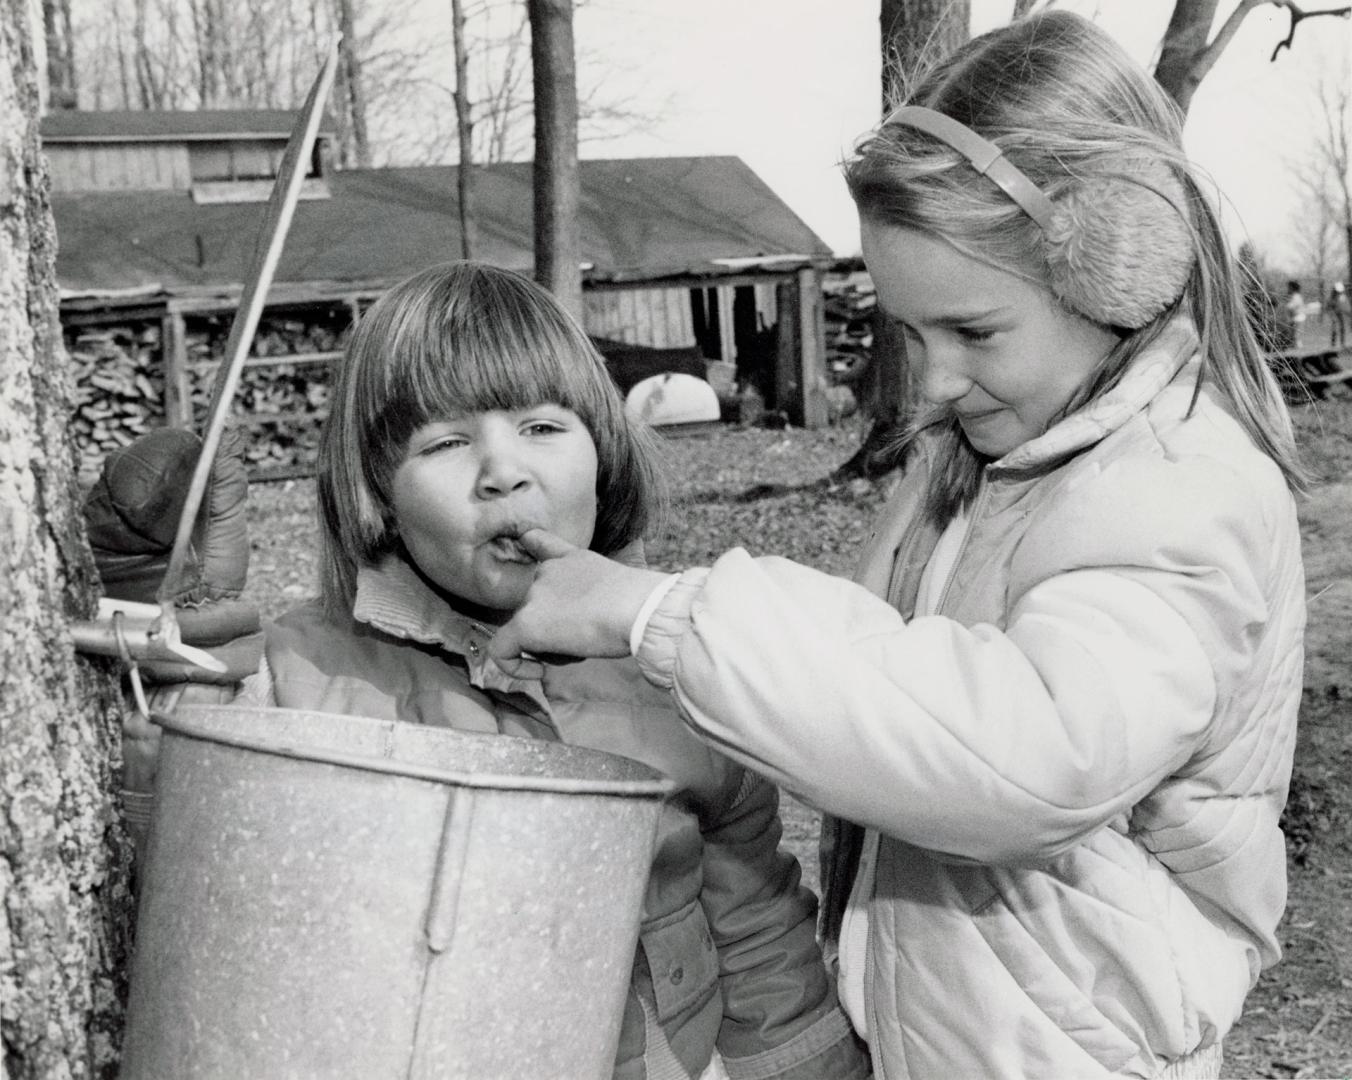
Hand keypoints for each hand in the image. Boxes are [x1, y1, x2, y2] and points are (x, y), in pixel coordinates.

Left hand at [488, 529, 671, 662]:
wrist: (638, 609)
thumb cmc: (641, 603)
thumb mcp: (620, 586)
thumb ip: (598, 593)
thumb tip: (594, 616)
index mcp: (571, 559)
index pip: (540, 542)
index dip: (532, 544)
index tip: (526, 541)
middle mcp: (546, 573)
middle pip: (536, 605)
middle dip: (555, 628)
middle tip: (584, 642)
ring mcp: (533, 597)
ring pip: (526, 629)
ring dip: (548, 648)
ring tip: (578, 653)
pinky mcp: (525, 625)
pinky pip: (502, 651)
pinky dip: (514, 666)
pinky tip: (537, 673)